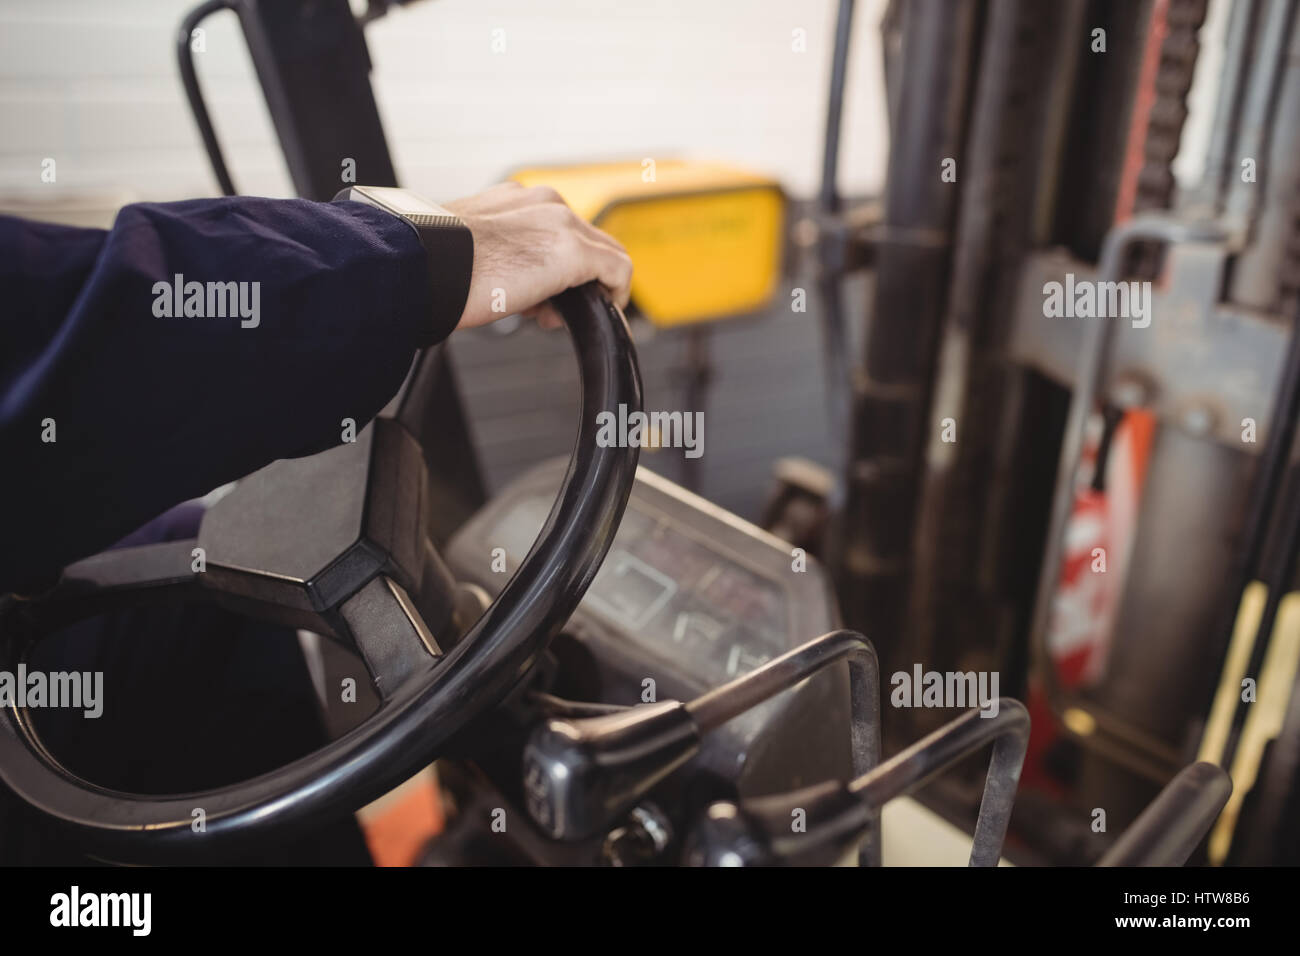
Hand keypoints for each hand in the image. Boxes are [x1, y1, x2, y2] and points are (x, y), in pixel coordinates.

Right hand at [445, 183, 632, 330]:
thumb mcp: (465, 250)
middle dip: (574, 281)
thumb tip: (506, 282)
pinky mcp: (573, 251)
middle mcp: (542, 202)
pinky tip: (594, 316)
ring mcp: (560, 223)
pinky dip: (613, 296)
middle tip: (545, 312)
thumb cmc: (431, 266)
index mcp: (514, 199)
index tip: (535, 296)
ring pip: (606, 255)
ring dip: (589, 290)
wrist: (420, 268)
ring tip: (552, 316)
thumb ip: (496, 254)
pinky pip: (617, 272)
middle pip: (588, 241)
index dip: (555, 269)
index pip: (558, 229)